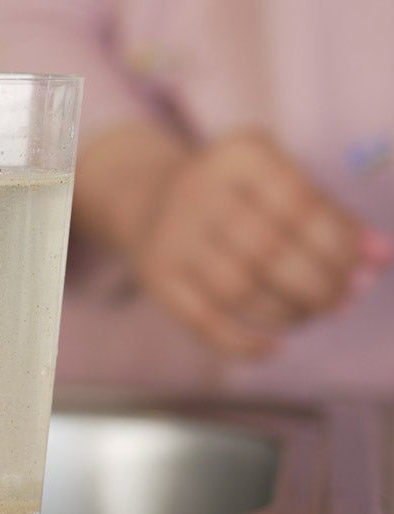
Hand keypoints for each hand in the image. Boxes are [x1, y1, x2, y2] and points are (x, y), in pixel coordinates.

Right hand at [128, 131, 384, 357]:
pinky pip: (203, 321)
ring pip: (240, 291)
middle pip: (272, 251)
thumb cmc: (239, 196)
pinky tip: (273, 348)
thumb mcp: (282, 184)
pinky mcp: (156, 275)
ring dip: (288, 313)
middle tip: (339, 301)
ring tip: (309, 315)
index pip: (302, 206)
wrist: (151, 200)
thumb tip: (382, 259)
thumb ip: (332, 217)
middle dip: (319, 286)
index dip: (340, 247)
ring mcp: (173, 235)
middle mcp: (200, 190)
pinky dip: (242, 344)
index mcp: (240, 156)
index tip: (361, 271)